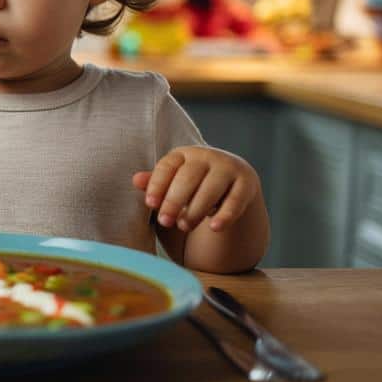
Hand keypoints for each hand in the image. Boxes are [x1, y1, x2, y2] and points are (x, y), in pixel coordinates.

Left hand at [133, 146, 260, 232]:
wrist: (232, 180)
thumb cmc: (192, 183)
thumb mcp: (173, 181)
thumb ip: (156, 182)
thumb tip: (136, 180)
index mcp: (184, 154)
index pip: (167, 166)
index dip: (157, 184)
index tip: (150, 204)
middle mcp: (207, 157)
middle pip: (188, 178)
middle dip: (174, 201)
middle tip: (165, 221)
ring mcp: (228, 168)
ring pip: (210, 190)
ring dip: (196, 210)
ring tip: (184, 227)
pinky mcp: (246, 183)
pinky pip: (235, 200)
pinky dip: (226, 215)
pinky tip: (215, 228)